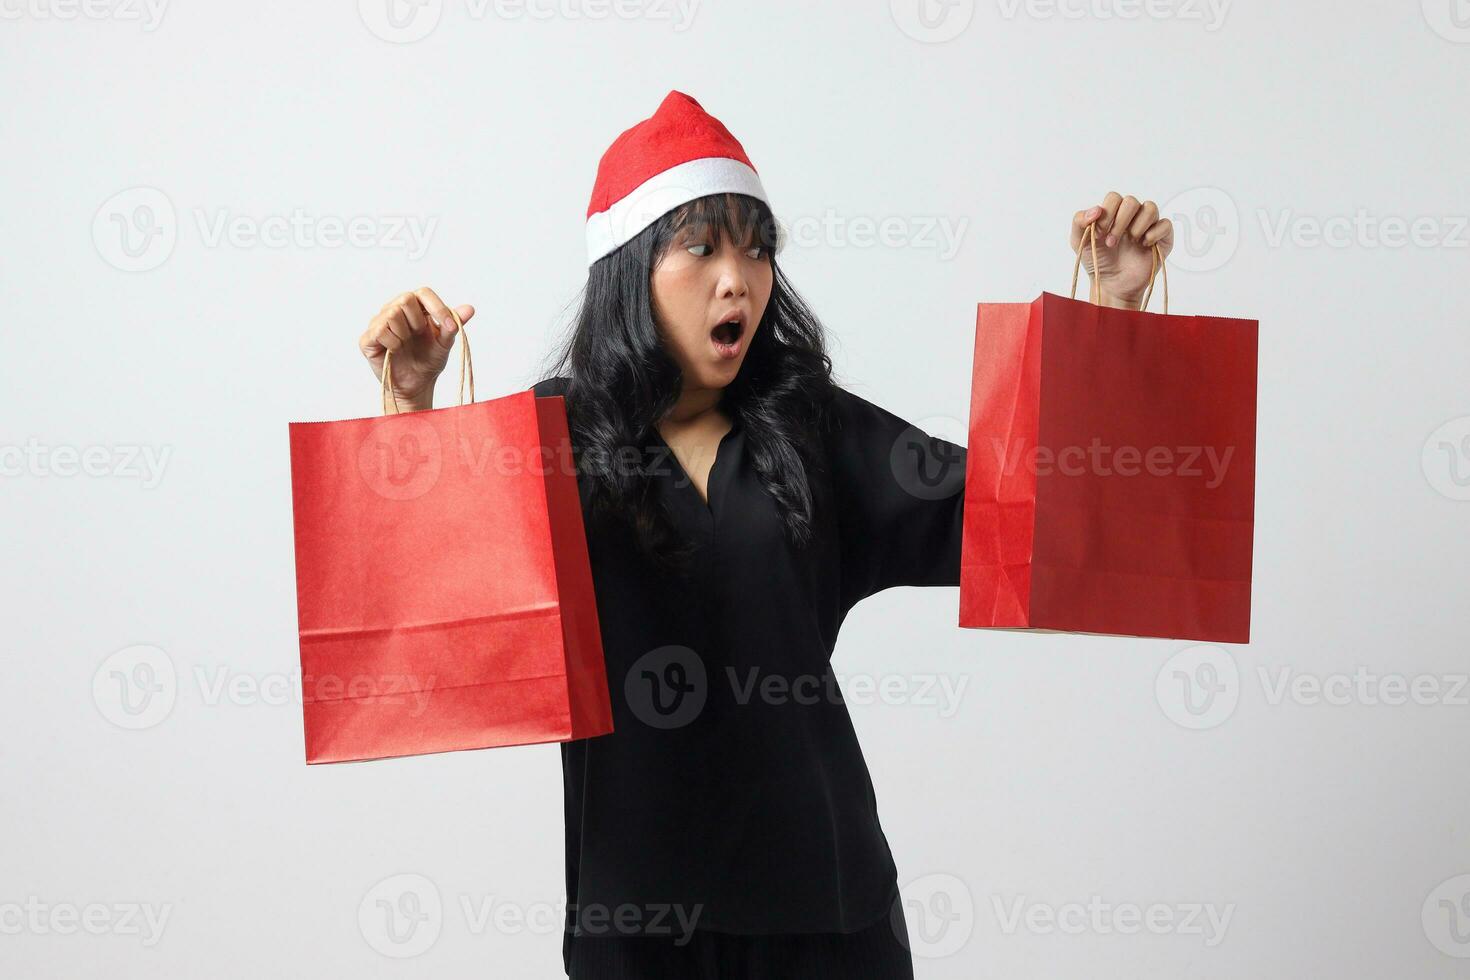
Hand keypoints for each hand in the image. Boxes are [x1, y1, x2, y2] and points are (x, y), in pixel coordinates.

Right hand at [359, 287, 474, 412]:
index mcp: (414, 307)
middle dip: (418, 321)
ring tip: (406, 344)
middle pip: (405, 299)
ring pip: (392, 313)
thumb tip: (470, 309)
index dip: (437, 307)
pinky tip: (396, 350)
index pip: (423, 292)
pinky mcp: (367, 339)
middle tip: (419, 336)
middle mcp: (393, 309)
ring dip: (405, 333)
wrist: (416, 386)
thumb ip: (453, 325)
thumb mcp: (445, 343)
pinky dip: (393, 343)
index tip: (449, 327)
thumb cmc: (428, 361)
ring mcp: (378, 323)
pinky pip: (380, 330)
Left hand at [1070, 193, 1173, 308]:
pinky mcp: (1162, 238)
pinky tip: (1144, 245)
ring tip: (1130, 243)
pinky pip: (1165, 224)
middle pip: (1131, 201)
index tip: (1099, 234)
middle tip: (1111, 242)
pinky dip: (1154, 233)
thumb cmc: (1097, 261)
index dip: (1107, 213)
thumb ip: (1079, 221)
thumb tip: (1096, 209)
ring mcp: (1148, 226)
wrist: (1111, 285)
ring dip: (1137, 226)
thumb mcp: (1079, 242)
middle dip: (1119, 222)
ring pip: (1150, 208)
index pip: (1114, 198)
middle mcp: (1132, 216)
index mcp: (1113, 213)